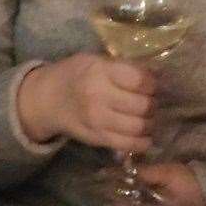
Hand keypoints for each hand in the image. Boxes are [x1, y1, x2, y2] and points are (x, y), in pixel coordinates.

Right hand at [16, 52, 153, 151]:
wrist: (47, 99)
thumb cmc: (75, 75)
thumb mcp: (95, 61)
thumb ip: (123, 67)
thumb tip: (158, 75)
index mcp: (99, 71)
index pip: (139, 80)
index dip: (152, 83)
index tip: (152, 84)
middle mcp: (98, 96)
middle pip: (142, 105)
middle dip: (153, 104)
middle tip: (152, 101)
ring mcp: (97, 120)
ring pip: (138, 126)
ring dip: (150, 123)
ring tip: (148, 117)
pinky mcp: (97, 138)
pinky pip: (127, 144)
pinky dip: (142, 142)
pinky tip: (145, 136)